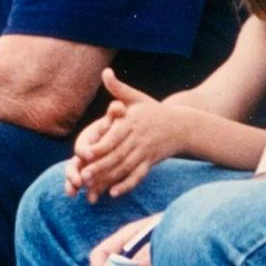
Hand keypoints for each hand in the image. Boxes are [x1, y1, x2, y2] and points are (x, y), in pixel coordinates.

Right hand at [65, 105, 125, 196]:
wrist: (120, 136)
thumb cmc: (117, 126)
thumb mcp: (117, 120)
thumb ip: (116, 114)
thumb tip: (118, 106)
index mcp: (88, 140)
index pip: (82, 146)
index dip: (85, 151)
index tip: (89, 155)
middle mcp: (83, 154)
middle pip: (73, 164)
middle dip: (73, 173)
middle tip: (79, 181)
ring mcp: (85, 167)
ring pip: (75, 177)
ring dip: (72, 185)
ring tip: (72, 193)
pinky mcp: (91, 177)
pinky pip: (87, 187)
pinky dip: (89, 192)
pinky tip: (92, 200)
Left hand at [77, 68, 182, 202]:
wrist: (182, 125)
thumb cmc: (154, 110)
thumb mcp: (137, 98)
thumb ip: (118, 89)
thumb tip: (105, 72)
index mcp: (132, 123)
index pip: (113, 137)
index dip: (99, 147)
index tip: (84, 154)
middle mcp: (138, 138)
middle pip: (117, 155)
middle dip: (100, 167)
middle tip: (82, 176)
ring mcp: (145, 152)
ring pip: (125, 168)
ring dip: (109, 179)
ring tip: (93, 188)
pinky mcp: (150, 162)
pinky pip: (138, 176)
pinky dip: (126, 185)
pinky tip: (113, 193)